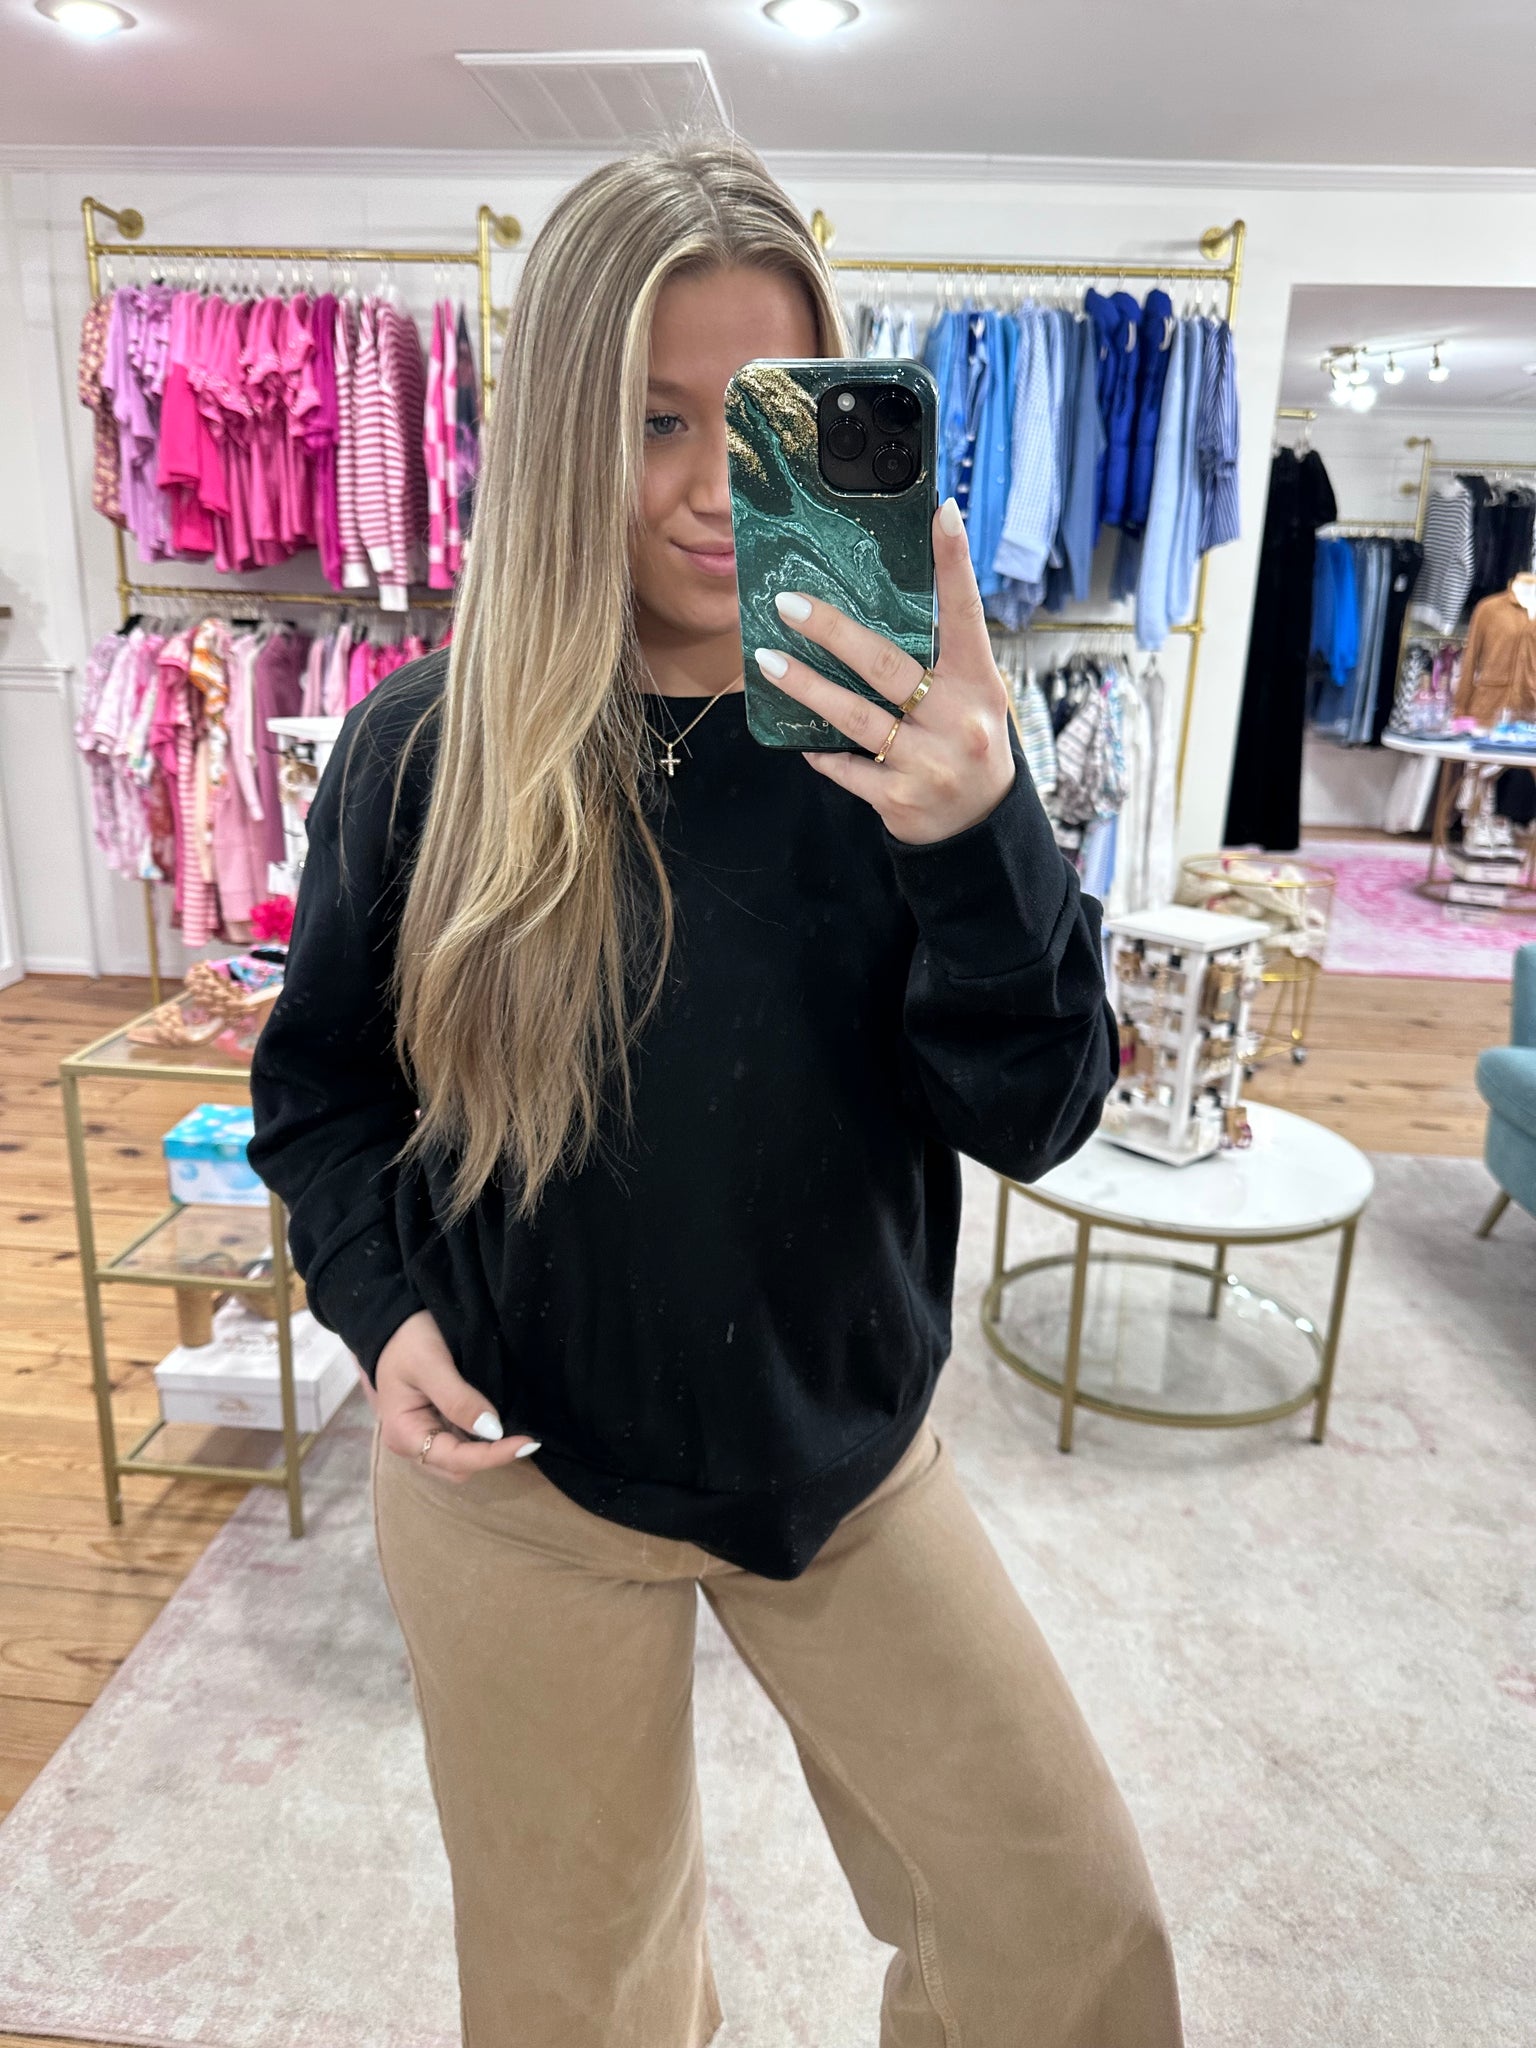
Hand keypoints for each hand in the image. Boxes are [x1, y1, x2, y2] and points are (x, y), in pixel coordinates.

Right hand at [375, 1309, 540, 1482]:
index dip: (492, 1456)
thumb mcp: (431, 1364)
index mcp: (404, 1433)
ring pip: (462, 1460)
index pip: (454, 1459)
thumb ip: (458, 1399)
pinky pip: (462, 1443)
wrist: (393, 1320)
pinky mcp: (435, 1424)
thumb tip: (493, 1431)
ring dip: (489, 1450)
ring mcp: (423, 1435)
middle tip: (527, 1438)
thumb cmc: (408, 1340)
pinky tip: (502, 1425)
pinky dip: (483, 1439)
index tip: (526, 1443)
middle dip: (491, 1457)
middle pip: (458, 1467)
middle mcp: (412, 1443)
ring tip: (518, 1432)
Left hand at [754, 495, 1015, 845]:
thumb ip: (940, 659)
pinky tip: (802, 740)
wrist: (979, 826)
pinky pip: (846, 766)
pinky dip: (822, 751)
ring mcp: (926, 761)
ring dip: (805, 686)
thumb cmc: (967, 743)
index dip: (956, 563)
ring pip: (855, 716)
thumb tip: (877, 606)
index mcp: (979, 683)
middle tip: (789, 603)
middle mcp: (956, 720)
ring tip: (767, 660)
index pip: (967, 614)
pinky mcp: (898, 797)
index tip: (942, 513)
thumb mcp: (973, 697)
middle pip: (887, 665)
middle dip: (833, 631)